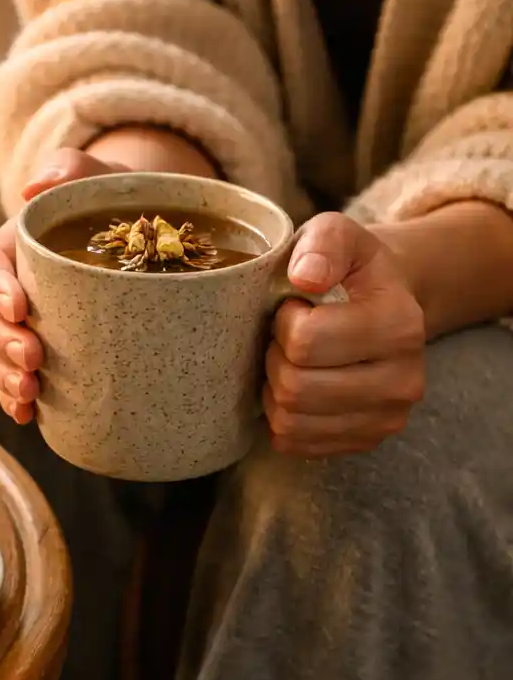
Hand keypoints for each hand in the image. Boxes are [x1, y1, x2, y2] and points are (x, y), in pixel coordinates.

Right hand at [0, 148, 128, 423]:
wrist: (141, 237)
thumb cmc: (116, 204)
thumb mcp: (101, 179)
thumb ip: (70, 169)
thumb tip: (35, 187)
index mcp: (15, 247)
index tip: (19, 307)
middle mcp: (9, 288)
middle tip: (33, 357)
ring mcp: (19, 324)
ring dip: (1, 375)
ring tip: (29, 393)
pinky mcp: (36, 354)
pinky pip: (11, 379)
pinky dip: (12, 399)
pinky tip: (28, 417)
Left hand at [264, 212, 426, 456]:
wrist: (388, 302)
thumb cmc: (351, 268)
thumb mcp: (338, 235)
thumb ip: (322, 244)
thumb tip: (304, 276)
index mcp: (400, 324)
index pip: (306, 341)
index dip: (283, 322)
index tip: (293, 307)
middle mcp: (404, 380)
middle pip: (295, 387)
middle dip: (274, 357)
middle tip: (285, 338)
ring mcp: (388, 418)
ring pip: (290, 421)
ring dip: (274, 389)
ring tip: (291, 361)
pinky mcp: (366, 442)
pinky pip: (295, 443)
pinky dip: (281, 418)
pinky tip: (296, 389)